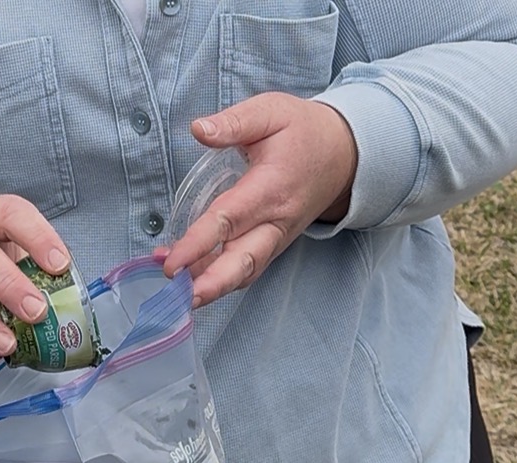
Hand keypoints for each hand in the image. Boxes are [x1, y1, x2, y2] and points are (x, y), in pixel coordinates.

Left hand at [162, 92, 357, 307]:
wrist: (344, 155)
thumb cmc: (304, 132)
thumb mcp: (272, 111)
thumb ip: (235, 122)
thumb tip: (198, 129)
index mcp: (270, 188)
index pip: (228, 221)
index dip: (198, 244)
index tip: (171, 262)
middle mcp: (275, 221)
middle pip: (242, 262)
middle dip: (210, 285)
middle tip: (180, 298)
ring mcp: (276, 239)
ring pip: (245, 273)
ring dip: (213, 289)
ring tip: (179, 297)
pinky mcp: (273, 246)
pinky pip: (248, 270)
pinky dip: (222, 281)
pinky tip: (193, 283)